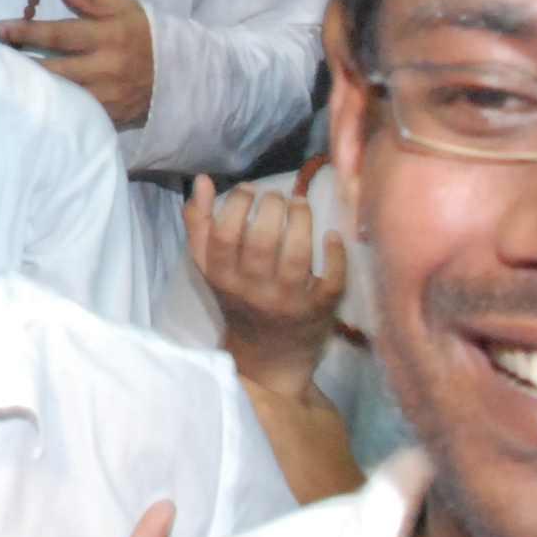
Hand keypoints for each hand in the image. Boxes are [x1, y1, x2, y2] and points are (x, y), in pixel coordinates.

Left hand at [0, 0, 152, 131]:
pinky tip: (30, 104)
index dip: (26, 32)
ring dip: (31, 88)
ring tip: (3, 80)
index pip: (58, 34)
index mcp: (108, 36)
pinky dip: (51, 110)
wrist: (182, 74)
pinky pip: (73, 115)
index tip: (0, 29)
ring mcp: (106, 97)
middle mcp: (105, 69)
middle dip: (19, 63)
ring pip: (60, 96)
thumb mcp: (124, 6)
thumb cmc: (147, 34)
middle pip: (52, 69)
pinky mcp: (108, 118)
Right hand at [187, 172, 350, 389]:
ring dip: (301, 221)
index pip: (224, 235)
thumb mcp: (212, 267)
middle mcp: (253, 291)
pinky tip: (332, 237)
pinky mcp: (318, 310)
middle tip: (278, 198)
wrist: (268, 355)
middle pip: (261, 241)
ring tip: (301, 205)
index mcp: (223, 277)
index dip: (238, 204)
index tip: (249, 191)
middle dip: (272, 207)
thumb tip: (202, 181)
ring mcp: (287, 302)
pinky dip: (335, 255)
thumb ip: (201, 225)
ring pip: (296, 256)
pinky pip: (331, 281)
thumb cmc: (240, 298)